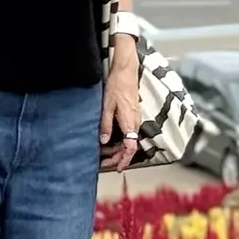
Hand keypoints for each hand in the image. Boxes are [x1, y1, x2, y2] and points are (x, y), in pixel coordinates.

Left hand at [100, 55, 139, 172]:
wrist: (126, 71)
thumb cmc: (117, 85)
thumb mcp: (107, 106)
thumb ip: (106, 125)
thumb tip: (103, 141)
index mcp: (129, 122)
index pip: (130, 147)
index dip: (124, 160)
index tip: (118, 168)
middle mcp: (135, 122)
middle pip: (130, 146)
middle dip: (118, 157)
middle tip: (105, 162)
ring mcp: (136, 118)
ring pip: (129, 139)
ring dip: (119, 148)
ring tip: (105, 152)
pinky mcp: (133, 113)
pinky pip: (129, 132)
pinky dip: (121, 139)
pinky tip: (111, 139)